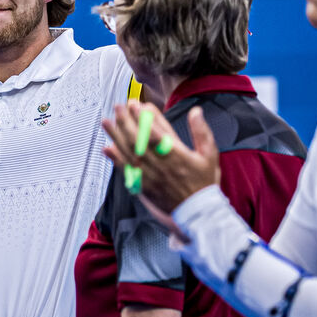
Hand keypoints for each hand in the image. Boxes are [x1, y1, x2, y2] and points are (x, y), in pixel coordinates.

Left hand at [102, 101, 219, 213]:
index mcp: (176, 155)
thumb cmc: (204, 183)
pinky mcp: (144, 186)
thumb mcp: (210, 155)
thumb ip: (201, 132)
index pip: (155, 132)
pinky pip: (127, 171)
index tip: (135, 104)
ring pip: (128, 154)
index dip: (142, 117)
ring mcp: (150, 176)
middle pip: (137, 141)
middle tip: (118, 107)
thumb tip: (195, 111)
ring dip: (116, 136)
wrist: (198, 212)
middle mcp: (160, 165)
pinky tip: (107, 148)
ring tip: (107, 122)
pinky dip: (116, 160)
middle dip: (125, 122)